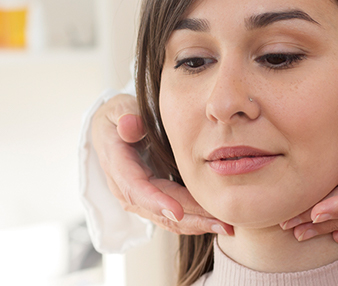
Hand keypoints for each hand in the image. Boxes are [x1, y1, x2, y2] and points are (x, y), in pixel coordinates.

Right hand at [91, 93, 232, 235]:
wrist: (111, 131)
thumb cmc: (119, 117)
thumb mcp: (118, 109)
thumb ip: (125, 115)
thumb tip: (130, 125)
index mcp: (118, 165)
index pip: (134, 188)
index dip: (155, 201)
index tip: (176, 212)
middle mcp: (126, 189)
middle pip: (157, 210)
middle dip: (190, 218)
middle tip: (220, 223)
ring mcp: (139, 199)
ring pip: (167, 219)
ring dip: (197, 224)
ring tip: (226, 227)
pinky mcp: (152, 203)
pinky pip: (173, 218)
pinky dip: (195, 221)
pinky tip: (218, 223)